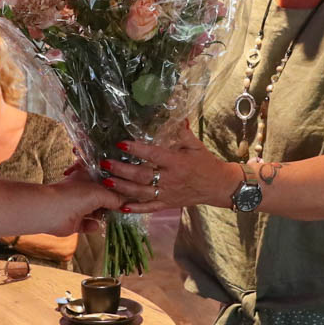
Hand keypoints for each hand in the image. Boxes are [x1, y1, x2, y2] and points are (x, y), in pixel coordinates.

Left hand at [34, 175, 122, 236]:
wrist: (51, 211)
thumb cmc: (75, 195)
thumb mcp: (101, 193)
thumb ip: (116, 198)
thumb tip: (128, 204)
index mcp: (88, 176)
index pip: (107, 180)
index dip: (118, 186)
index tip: (131, 193)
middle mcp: (83, 190)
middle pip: (102, 197)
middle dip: (112, 203)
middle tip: (125, 209)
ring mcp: (77, 206)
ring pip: (95, 211)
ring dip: (103, 215)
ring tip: (113, 218)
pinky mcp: (73, 222)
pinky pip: (86, 225)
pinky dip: (91, 226)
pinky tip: (95, 225)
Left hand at [101, 125, 233, 209]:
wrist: (218, 186)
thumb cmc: (206, 163)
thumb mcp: (196, 145)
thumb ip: (183, 132)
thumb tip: (176, 115)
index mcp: (177, 162)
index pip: (154, 155)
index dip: (137, 149)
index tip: (121, 143)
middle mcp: (170, 179)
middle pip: (142, 176)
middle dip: (122, 170)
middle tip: (105, 163)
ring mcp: (168, 194)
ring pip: (142, 193)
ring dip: (123, 188)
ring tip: (106, 181)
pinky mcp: (168, 204)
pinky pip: (149, 208)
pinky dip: (135, 209)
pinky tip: (121, 206)